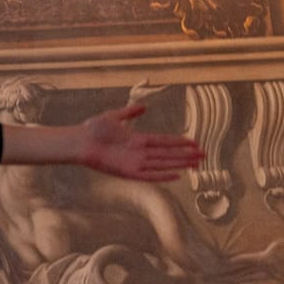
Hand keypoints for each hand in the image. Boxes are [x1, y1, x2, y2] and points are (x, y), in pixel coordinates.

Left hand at [74, 102, 200, 182]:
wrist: (79, 141)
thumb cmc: (93, 129)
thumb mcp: (114, 117)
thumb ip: (129, 113)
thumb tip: (143, 107)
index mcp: (138, 139)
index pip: (164, 141)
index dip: (180, 142)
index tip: (195, 142)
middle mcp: (139, 152)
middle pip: (168, 154)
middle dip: (186, 155)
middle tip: (204, 155)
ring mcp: (134, 162)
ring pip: (163, 164)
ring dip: (180, 164)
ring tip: (197, 164)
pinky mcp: (128, 172)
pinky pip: (149, 176)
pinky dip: (162, 176)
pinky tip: (177, 176)